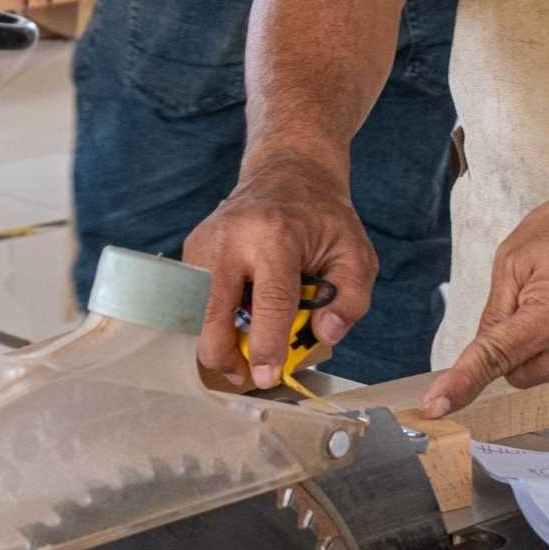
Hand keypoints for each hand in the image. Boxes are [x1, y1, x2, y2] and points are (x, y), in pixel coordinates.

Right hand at [183, 152, 377, 388]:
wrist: (288, 171)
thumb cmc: (323, 217)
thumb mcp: (356, 252)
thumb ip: (351, 299)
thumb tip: (323, 334)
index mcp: (277, 236)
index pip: (269, 302)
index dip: (267, 347)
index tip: (266, 378)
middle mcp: (232, 237)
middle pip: (212, 316)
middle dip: (226, 357)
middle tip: (248, 373)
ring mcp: (206, 241)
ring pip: (196, 313)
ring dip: (219, 339)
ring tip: (248, 340)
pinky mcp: (192, 248)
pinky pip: (195, 299)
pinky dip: (214, 317)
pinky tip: (241, 309)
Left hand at [422, 179, 548, 418]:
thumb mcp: (517, 252)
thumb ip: (496, 307)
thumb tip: (483, 347)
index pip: (494, 358)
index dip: (462, 382)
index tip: (436, 406)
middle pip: (519, 374)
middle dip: (513, 346)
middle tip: (530, 299)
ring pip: (548, 375)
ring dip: (542, 348)